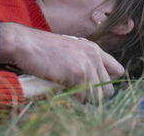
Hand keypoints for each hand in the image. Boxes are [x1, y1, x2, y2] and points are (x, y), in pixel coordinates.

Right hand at [0, 22, 123, 101]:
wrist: (26, 44)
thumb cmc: (42, 49)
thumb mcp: (70, 49)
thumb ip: (84, 60)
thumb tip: (94, 81)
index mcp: (94, 49)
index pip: (118, 70)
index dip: (106, 82)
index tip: (94, 87)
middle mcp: (95, 55)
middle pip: (109, 90)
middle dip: (95, 96)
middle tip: (78, 94)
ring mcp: (88, 64)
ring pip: (97, 97)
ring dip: (83, 100)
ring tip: (68, 93)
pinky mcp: (79, 74)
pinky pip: (83, 97)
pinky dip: (72, 99)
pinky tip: (61, 90)